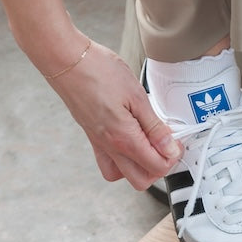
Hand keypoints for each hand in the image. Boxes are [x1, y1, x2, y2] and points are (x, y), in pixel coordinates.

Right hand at [47, 39, 182, 189]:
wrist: (66, 60)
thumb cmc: (98, 71)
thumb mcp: (137, 96)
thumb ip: (154, 126)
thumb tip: (169, 147)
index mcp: (124, 138)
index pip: (157, 167)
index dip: (172, 156)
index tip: (175, 140)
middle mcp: (110, 147)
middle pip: (141, 180)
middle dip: (159, 167)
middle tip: (166, 145)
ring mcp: (99, 144)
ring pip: (123, 175)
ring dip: (140, 166)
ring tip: (149, 143)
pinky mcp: (93, 137)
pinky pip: (108, 162)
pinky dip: (123, 160)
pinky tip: (131, 140)